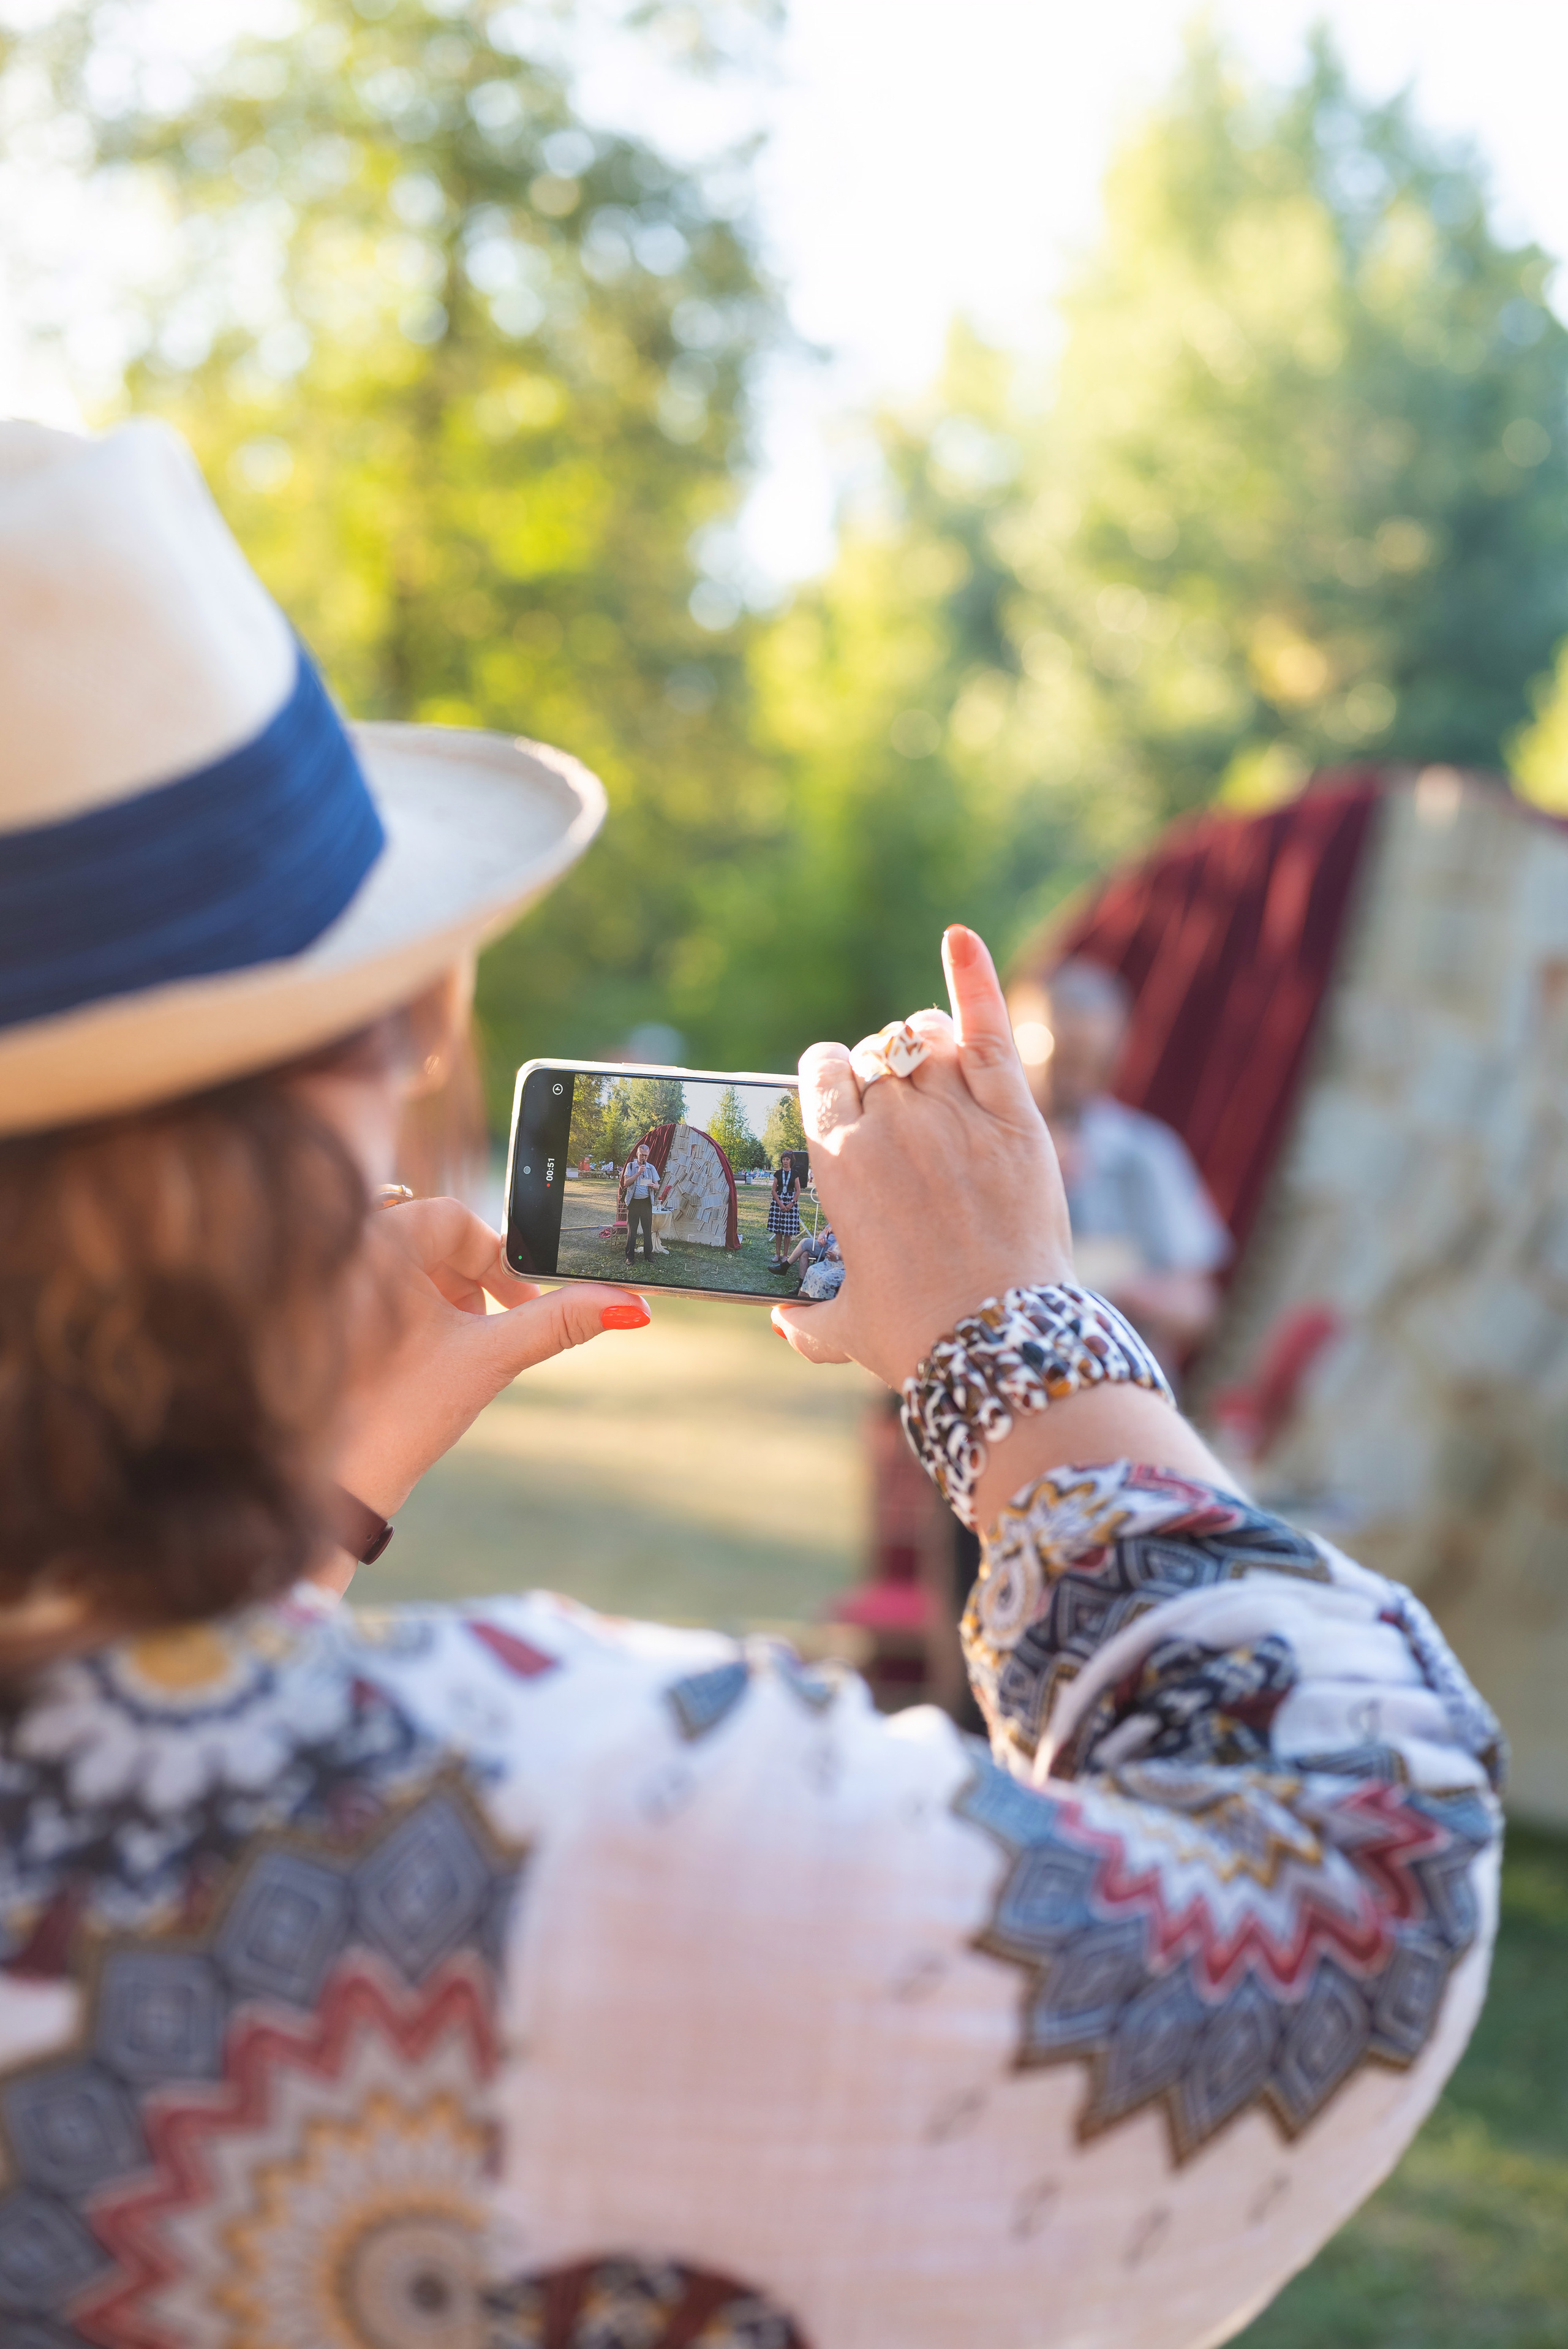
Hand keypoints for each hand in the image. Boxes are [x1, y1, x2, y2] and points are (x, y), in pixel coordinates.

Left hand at [332, 1197, 646, 1517]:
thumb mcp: (488, 1358)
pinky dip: (412, 1317)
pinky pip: (379, 1292)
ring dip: (445, 1303)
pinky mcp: (321, 1315)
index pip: (456, 1219)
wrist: (332, 1482)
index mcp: (377, 1243)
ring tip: (450, 1355)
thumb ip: (560, 1322)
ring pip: (408, 1269)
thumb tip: (632, 1304)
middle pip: (432, 1242)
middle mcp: (342, 1251)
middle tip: (487, 1334)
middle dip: (473, 1287)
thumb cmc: (399, 1414)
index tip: (518, 1306)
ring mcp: (327, 1284)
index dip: (498, 1261)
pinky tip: (416, 1362)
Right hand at [776, 927, 1229, 1516]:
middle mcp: (891, 1120)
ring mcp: (954, 1109)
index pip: (823, 1073)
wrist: (1002, 1341)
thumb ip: (807, 1318)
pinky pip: (990, 1026)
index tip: (845, 1092)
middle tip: (903, 1107)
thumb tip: (780, 1320)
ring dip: (925, 1041)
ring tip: (937, 1061)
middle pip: (877, 1056)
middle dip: (883, 1070)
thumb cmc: (918, 1336)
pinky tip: (960, 937)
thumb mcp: (848, 1329)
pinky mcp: (1014, 1111)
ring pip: (928, 1037)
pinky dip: (974, 977)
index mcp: (839, 1157)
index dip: (834, 1076)